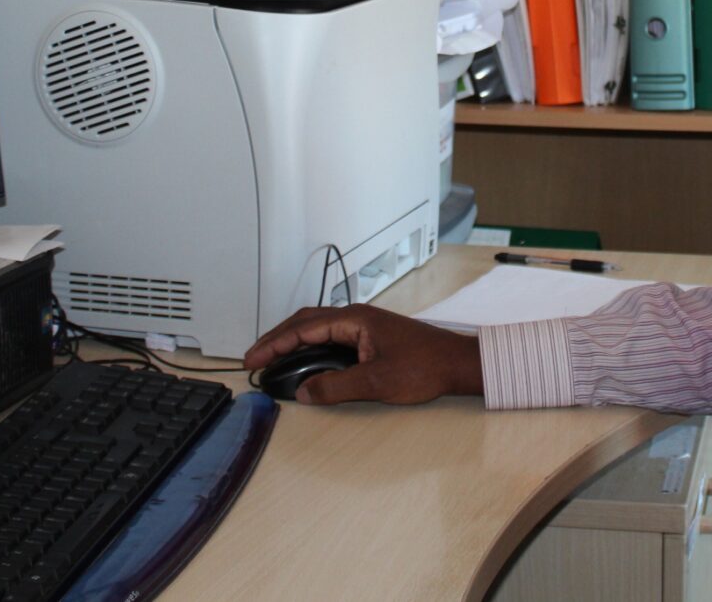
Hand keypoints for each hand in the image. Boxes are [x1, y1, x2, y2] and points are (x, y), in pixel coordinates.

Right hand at [243, 305, 481, 404]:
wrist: (458, 363)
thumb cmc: (424, 367)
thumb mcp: (376, 382)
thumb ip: (336, 387)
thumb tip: (303, 393)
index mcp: (354, 320)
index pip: (303, 328)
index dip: (274, 344)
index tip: (252, 360)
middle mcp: (356, 317)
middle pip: (305, 322)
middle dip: (276, 339)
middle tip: (254, 360)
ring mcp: (364, 326)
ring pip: (318, 328)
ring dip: (293, 341)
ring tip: (272, 360)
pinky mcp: (371, 337)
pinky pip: (331, 336)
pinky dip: (311, 346)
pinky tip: (306, 362)